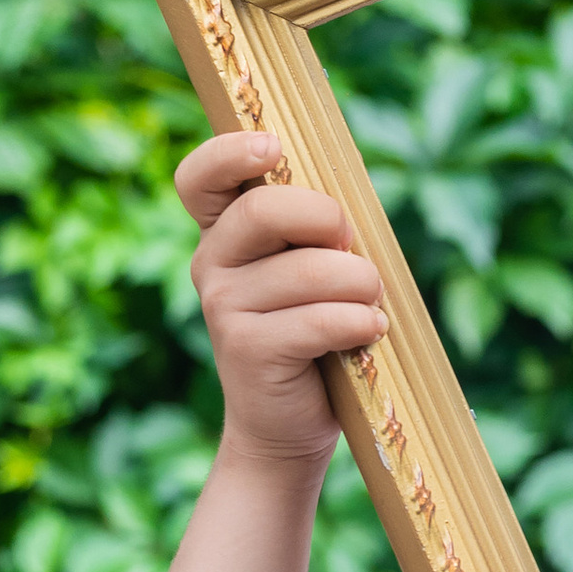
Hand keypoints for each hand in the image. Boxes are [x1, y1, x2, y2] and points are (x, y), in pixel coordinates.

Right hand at [177, 131, 386, 466]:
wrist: (290, 425)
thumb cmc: (317, 334)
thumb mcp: (316, 271)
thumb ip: (319, 231)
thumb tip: (347, 198)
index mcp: (225, 233)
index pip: (200, 178)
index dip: (228, 153)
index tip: (272, 147)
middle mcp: (212, 263)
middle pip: (262, 211)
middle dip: (326, 219)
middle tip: (353, 247)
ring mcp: (222, 307)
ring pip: (307, 271)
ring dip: (360, 284)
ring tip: (372, 305)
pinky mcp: (246, 349)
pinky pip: (318, 319)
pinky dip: (359, 323)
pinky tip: (370, 332)